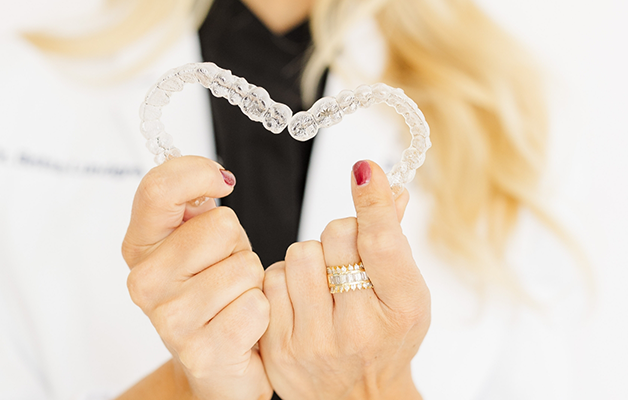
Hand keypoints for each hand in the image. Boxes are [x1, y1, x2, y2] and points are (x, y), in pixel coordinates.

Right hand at [122, 156, 271, 399]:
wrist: (216, 361)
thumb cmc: (212, 290)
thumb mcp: (198, 237)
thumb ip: (194, 200)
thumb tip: (218, 176)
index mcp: (139, 247)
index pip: (159, 190)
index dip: (198, 174)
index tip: (222, 182)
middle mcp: (145, 283)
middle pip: (222, 226)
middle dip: (238, 245)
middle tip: (225, 270)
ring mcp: (171, 320)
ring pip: (246, 266)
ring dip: (252, 282)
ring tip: (233, 298)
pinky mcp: (203, 351)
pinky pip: (257, 305)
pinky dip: (261, 313)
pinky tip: (242, 326)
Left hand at [259, 160, 429, 399]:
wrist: (358, 396)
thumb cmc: (386, 337)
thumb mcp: (406, 292)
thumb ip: (392, 239)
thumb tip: (386, 185)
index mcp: (401, 308)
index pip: (382, 243)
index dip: (372, 202)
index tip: (364, 170)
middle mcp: (358, 329)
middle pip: (334, 236)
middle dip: (340, 237)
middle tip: (347, 261)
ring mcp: (313, 341)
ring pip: (297, 254)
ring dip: (309, 259)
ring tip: (323, 284)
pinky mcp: (277, 347)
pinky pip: (270, 280)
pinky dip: (284, 281)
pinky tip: (300, 301)